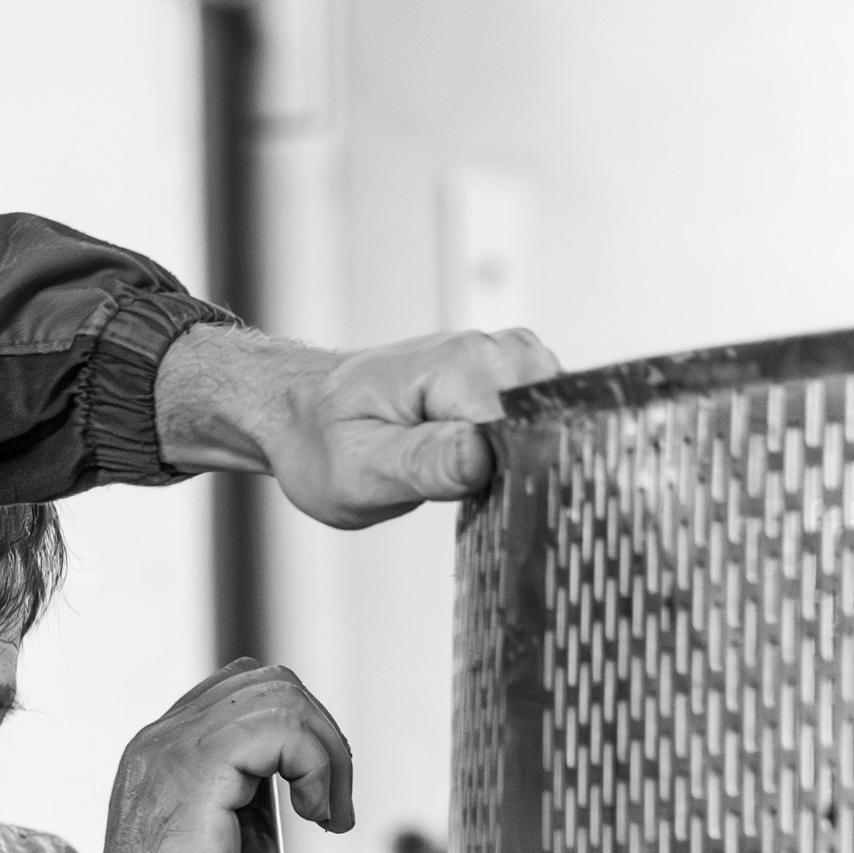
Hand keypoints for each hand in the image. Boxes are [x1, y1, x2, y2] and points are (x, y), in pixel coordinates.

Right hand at [85, 659, 353, 852]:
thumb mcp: (210, 844)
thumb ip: (235, 801)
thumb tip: (295, 783)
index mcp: (159, 751)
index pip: (240, 691)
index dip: (295, 731)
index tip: (313, 795)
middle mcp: (161, 737)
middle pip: (269, 682)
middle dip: (320, 736)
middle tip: (333, 804)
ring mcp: (174, 745)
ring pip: (283, 697)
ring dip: (328, 755)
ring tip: (327, 815)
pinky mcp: (200, 765)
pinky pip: (284, 728)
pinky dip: (318, 767)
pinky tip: (315, 816)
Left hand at [156, 323, 561, 527]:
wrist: (303, 413)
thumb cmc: (321, 444)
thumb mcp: (361, 471)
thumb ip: (425, 463)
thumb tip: (483, 456)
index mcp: (458, 367)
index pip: (525, 426)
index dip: (514, 473)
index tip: (484, 502)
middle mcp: (492, 350)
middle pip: (548, 420)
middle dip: (521, 467)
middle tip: (465, 495)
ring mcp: (504, 358)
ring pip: (550, 420)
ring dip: (520, 460)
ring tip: (463, 481)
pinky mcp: (507, 375)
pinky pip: (538, 416)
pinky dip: (520, 448)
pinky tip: (480, 468)